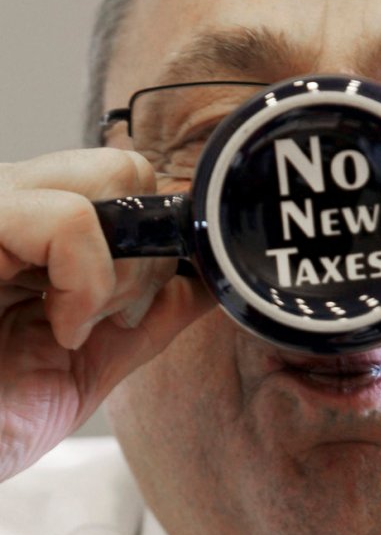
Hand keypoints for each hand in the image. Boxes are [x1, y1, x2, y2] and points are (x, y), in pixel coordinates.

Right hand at [0, 148, 212, 480]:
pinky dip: (87, 284)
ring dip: (119, 274)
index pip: (130, 187)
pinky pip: (71, 220)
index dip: (156, 248)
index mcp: (36, 231)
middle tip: (105, 322)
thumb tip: (207, 282)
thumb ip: (148, 316)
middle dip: (145, 259)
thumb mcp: (89, 363)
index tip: (132, 314)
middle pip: (131, 171)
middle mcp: (14, 204)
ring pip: (115, 180)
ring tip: (71, 327)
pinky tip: (58, 329)